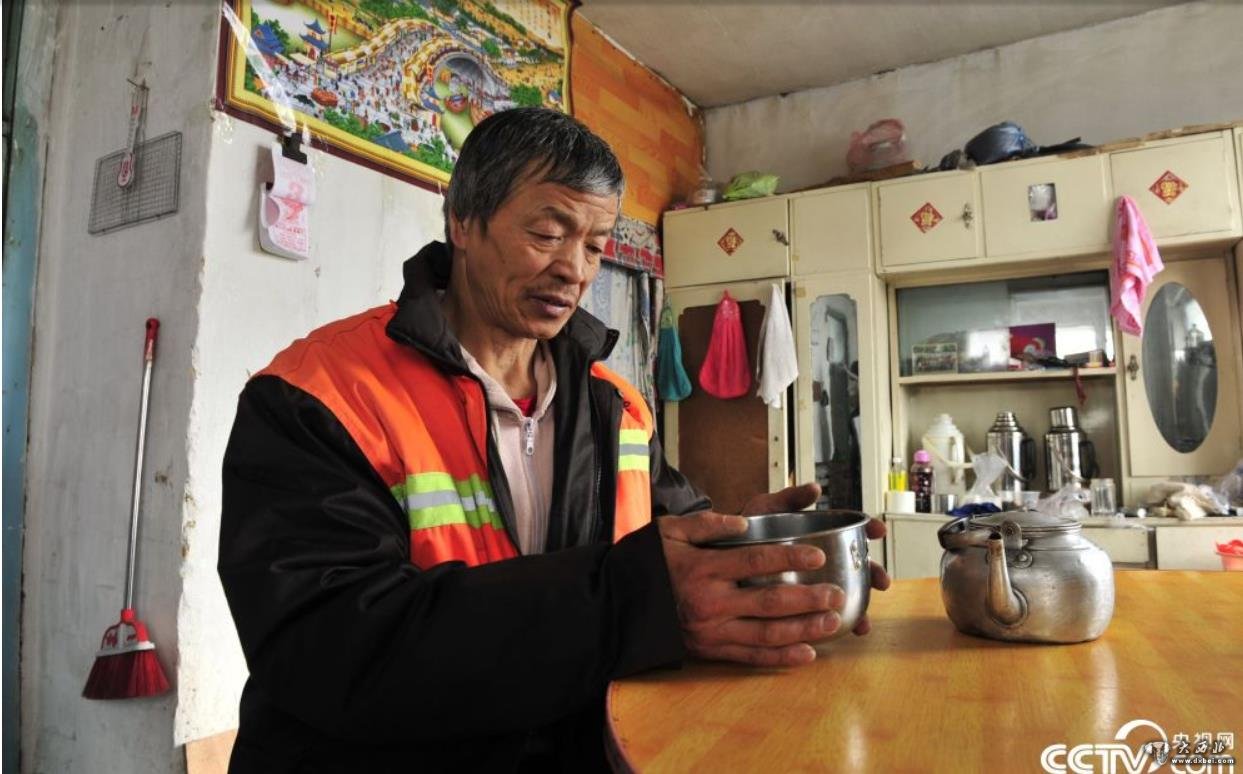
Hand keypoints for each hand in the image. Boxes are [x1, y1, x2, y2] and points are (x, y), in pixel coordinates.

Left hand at [745, 485, 890, 636]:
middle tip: (881, 581)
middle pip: (856, 566)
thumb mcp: (766, 509)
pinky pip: (821, 616)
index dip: (868, 528)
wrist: (721, 556)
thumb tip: (815, 488)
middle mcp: (821, 559)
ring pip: (845, 595)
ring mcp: (812, 582)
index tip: (878, 530)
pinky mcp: (799, 605)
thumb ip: (790, 499)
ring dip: (860, 608)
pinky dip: (835, 625)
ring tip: (864, 620)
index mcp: (816, 533)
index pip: (851, 528)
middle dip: (873, 573)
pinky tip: (840, 632)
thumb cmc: (746, 531)